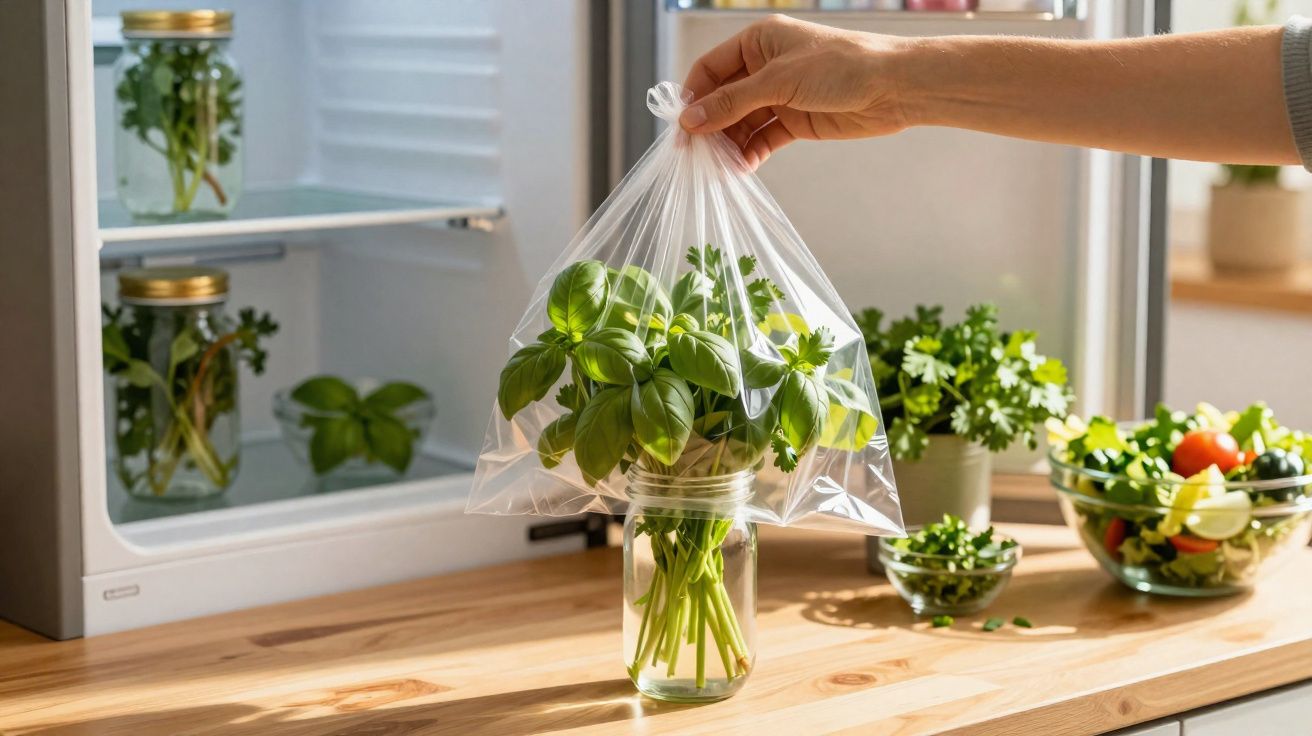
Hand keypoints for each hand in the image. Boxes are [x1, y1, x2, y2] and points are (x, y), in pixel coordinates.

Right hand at [680, 14, 910, 168]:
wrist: (893, 87)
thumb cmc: (840, 67)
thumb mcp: (779, 81)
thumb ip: (732, 103)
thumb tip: (689, 121)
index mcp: (758, 42)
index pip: (711, 68)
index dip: (693, 96)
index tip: (681, 128)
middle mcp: (765, 67)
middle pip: (723, 99)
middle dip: (709, 127)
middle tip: (694, 157)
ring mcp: (780, 96)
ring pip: (742, 123)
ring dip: (729, 145)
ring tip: (718, 168)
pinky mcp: (795, 121)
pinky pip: (762, 138)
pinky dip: (750, 153)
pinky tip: (742, 168)